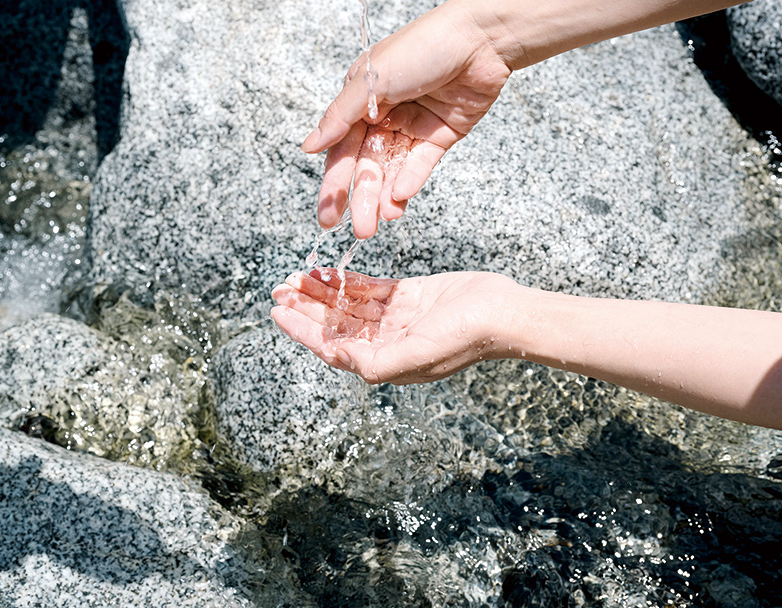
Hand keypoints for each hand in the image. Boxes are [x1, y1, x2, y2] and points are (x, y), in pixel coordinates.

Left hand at [271, 268, 519, 383]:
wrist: (503, 312)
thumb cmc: (466, 337)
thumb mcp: (419, 354)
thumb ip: (376, 362)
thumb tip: (337, 356)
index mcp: (385, 361)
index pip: (332, 347)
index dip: (302, 331)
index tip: (278, 313)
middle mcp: (386, 341)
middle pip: (335, 324)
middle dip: (306, 307)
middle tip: (279, 289)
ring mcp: (396, 318)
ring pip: (349, 305)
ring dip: (322, 292)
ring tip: (295, 277)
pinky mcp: (408, 296)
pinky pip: (369, 289)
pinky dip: (347, 281)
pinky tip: (327, 272)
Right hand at [302, 0, 511, 238]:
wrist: (480, 40)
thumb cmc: (423, 46)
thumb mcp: (372, 79)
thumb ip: (340, 117)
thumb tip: (310, 146)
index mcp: (361, 100)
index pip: (342, 148)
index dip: (335, 182)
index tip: (328, 214)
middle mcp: (383, 114)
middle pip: (367, 165)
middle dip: (360, 198)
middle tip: (358, 230)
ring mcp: (412, 126)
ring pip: (392, 170)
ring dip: (384, 197)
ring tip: (377, 223)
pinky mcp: (439, 135)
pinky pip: (420, 164)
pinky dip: (410, 181)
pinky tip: (400, 199)